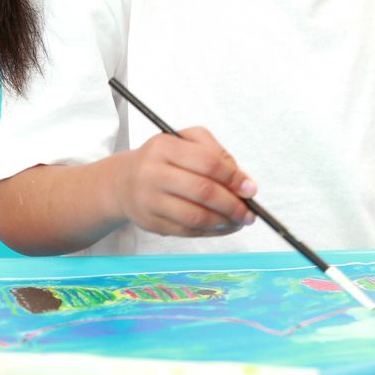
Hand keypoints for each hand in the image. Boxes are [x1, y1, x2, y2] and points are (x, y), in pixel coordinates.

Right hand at [112, 126, 257, 236]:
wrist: (124, 182)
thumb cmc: (163, 160)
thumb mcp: (186, 142)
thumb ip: (217, 154)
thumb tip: (244, 184)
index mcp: (163, 146)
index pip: (208, 162)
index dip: (234, 177)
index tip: (250, 189)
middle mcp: (152, 172)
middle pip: (203, 191)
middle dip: (233, 204)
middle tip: (249, 212)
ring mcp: (149, 200)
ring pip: (196, 216)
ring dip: (224, 222)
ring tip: (239, 221)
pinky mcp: (150, 222)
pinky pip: (187, 231)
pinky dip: (211, 232)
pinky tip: (222, 227)